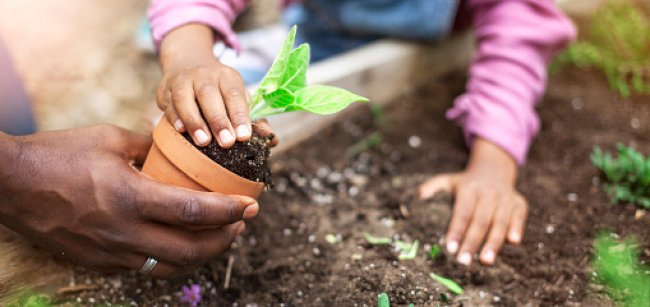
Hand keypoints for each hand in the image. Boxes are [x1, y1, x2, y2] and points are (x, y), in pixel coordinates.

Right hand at [0, 125, 258, 277]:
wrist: (9, 185)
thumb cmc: (59, 155)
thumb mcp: (110, 139)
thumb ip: (150, 147)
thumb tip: (179, 148)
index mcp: (130, 198)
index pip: (195, 213)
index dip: (229, 211)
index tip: (251, 204)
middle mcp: (124, 233)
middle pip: (191, 250)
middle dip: (225, 239)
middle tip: (241, 222)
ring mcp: (111, 253)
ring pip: (172, 266)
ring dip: (202, 253)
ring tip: (219, 234)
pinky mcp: (100, 263)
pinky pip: (147, 268)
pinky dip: (173, 258)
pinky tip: (181, 242)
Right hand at [157, 24, 250, 147]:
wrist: (186, 62)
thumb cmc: (219, 90)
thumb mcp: (237, 97)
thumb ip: (253, 118)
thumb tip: (272, 139)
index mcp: (227, 76)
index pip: (234, 94)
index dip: (240, 115)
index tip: (245, 136)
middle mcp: (204, 75)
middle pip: (209, 95)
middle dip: (218, 120)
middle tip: (227, 142)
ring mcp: (182, 80)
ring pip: (185, 98)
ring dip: (194, 121)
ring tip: (203, 141)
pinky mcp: (165, 90)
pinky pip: (168, 104)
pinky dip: (174, 117)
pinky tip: (181, 131)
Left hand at [418, 138, 527, 265]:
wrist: (494, 169)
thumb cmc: (465, 183)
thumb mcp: (447, 180)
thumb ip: (432, 187)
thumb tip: (419, 197)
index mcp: (469, 189)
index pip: (462, 213)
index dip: (456, 231)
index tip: (449, 249)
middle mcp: (488, 193)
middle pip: (480, 221)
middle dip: (472, 243)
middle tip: (464, 261)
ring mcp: (505, 197)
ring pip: (500, 221)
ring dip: (494, 242)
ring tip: (486, 261)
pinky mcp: (519, 202)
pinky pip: (519, 215)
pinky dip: (517, 227)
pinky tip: (513, 242)